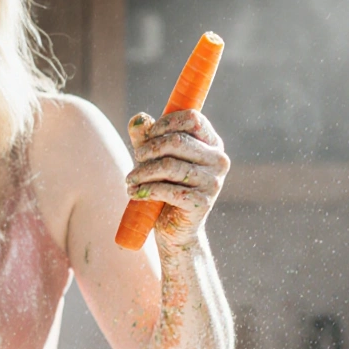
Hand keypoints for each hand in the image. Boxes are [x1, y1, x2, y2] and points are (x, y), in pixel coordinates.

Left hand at [125, 110, 228, 249]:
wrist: (177, 230)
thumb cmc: (166, 188)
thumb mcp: (155, 159)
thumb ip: (147, 137)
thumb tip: (138, 118)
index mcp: (212, 144)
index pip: (192, 118)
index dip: (166, 122)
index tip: (148, 134)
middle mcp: (218, 161)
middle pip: (177, 141)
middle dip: (149, 148)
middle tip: (136, 158)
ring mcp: (213, 183)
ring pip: (169, 166)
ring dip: (142, 172)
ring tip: (130, 179)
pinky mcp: (201, 203)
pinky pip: (167, 190)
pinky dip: (145, 190)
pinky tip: (133, 193)